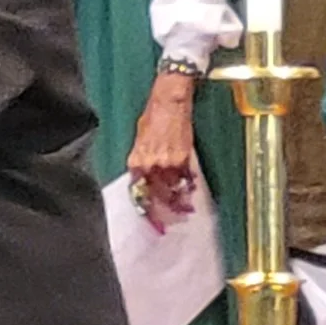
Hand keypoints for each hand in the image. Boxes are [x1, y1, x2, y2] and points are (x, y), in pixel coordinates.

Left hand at [127, 74, 200, 229]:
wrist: (170, 101)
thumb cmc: (152, 116)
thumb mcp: (139, 138)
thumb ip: (140, 159)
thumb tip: (142, 175)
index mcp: (136, 160)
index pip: (138, 190)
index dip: (145, 206)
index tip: (150, 218)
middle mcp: (150, 164)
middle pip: (155, 195)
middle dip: (161, 211)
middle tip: (167, 223)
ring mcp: (168, 162)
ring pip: (171, 190)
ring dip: (176, 203)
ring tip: (181, 213)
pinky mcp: (184, 157)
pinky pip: (185, 178)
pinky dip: (187, 188)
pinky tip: (189, 196)